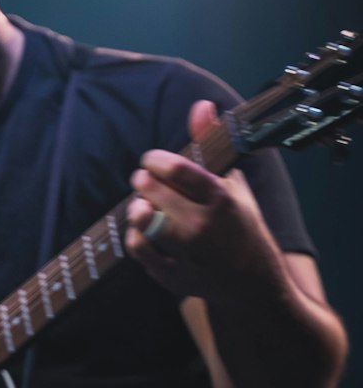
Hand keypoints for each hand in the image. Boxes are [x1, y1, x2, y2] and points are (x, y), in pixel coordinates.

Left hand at [125, 99, 284, 301]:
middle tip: (145, 181)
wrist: (253, 283)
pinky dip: (134, 235)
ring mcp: (188, 253)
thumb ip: (212, 144)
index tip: (152, 161)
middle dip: (143, 181)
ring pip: (142, 220)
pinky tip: (143, 228)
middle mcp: (204, 226)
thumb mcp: (233, 183)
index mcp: (222, 199)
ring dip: (136, 207)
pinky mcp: (172, 276)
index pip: (177, 169)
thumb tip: (200, 105)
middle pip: (153, 192)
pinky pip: (137, 248)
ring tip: (144, 204)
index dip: (155, 160)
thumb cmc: (241, 225)